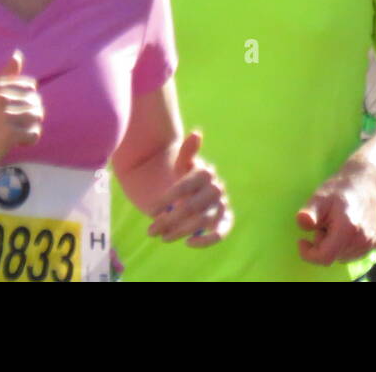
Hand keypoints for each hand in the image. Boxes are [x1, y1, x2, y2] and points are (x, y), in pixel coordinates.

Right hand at [0, 50, 43, 173]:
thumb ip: (5, 75)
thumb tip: (18, 53)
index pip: (30, 85)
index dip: (28, 99)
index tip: (16, 110)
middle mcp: (1, 97)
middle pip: (36, 101)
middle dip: (32, 114)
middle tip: (18, 126)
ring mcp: (5, 115)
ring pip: (36, 117)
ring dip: (31, 127)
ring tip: (18, 133)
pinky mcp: (9, 134)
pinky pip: (34, 133)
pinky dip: (30, 140)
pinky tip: (18, 143)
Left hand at [146, 132, 230, 248]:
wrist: (190, 189)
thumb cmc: (182, 175)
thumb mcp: (180, 163)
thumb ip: (187, 152)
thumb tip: (196, 133)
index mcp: (205, 173)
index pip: (186, 187)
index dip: (168, 198)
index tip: (151, 210)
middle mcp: (216, 188)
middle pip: (191, 207)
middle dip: (169, 219)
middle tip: (151, 229)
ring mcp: (221, 204)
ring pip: (202, 221)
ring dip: (180, 231)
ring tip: (163, 237)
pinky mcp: (224, 219)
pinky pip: (223, 230)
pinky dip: (209, 239)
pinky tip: (189, 243)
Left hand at [296, 160, 375, 265]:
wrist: (365, 182)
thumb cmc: (339, 189)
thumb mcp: (319, 197)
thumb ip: (310, 212)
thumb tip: (302, 222)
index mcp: (348, 228)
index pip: (325, 257)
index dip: (309, 254)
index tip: (302, 241)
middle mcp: (362, 239)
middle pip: (332, 256)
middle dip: (321, 244)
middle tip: (323, 223)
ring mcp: (370, 243)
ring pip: (341, 257)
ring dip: (333, 245)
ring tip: (335, 224)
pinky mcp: (375, 244)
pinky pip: (351, 254)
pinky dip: (343, 246)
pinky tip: (345, 229)